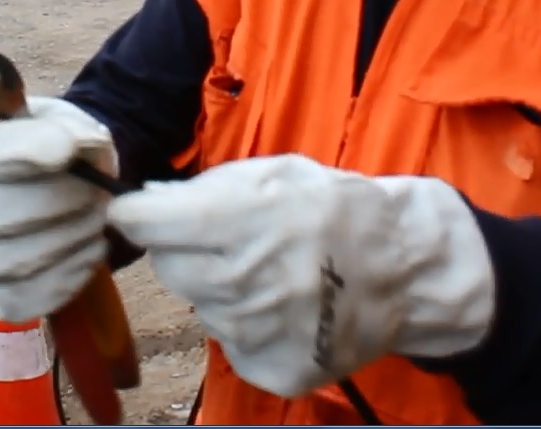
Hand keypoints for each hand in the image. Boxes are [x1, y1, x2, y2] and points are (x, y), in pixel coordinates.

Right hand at [0, 96, 117, 321]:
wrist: (58, 189)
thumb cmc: (55, 148)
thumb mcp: (62, 120)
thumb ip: (68, 126)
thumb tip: (73, 145)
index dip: (23, 151)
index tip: (67, 147)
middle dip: (62, 198)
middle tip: (96, 188)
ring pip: (22, 259)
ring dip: (76, 233)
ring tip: (95, 213)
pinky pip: (38, 294)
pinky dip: (75, 270)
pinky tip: (89, 245)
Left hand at [106, 154, 496, 397]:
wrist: (407, 269)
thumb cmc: (338, 210)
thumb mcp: (278, 172)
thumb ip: (210, 186)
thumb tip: (148, 201)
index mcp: (251, 218)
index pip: (154, 224)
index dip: (134, 213)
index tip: (133, 209)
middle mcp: (253, 279)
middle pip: (169, 269)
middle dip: (183, 249)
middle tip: (224, 238)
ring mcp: (264, 331)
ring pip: (200, 307)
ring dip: (218, 287)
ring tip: (266, 270)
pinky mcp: (276, 369)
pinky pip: (231, 343)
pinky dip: (245, 324)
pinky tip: (282, 304)